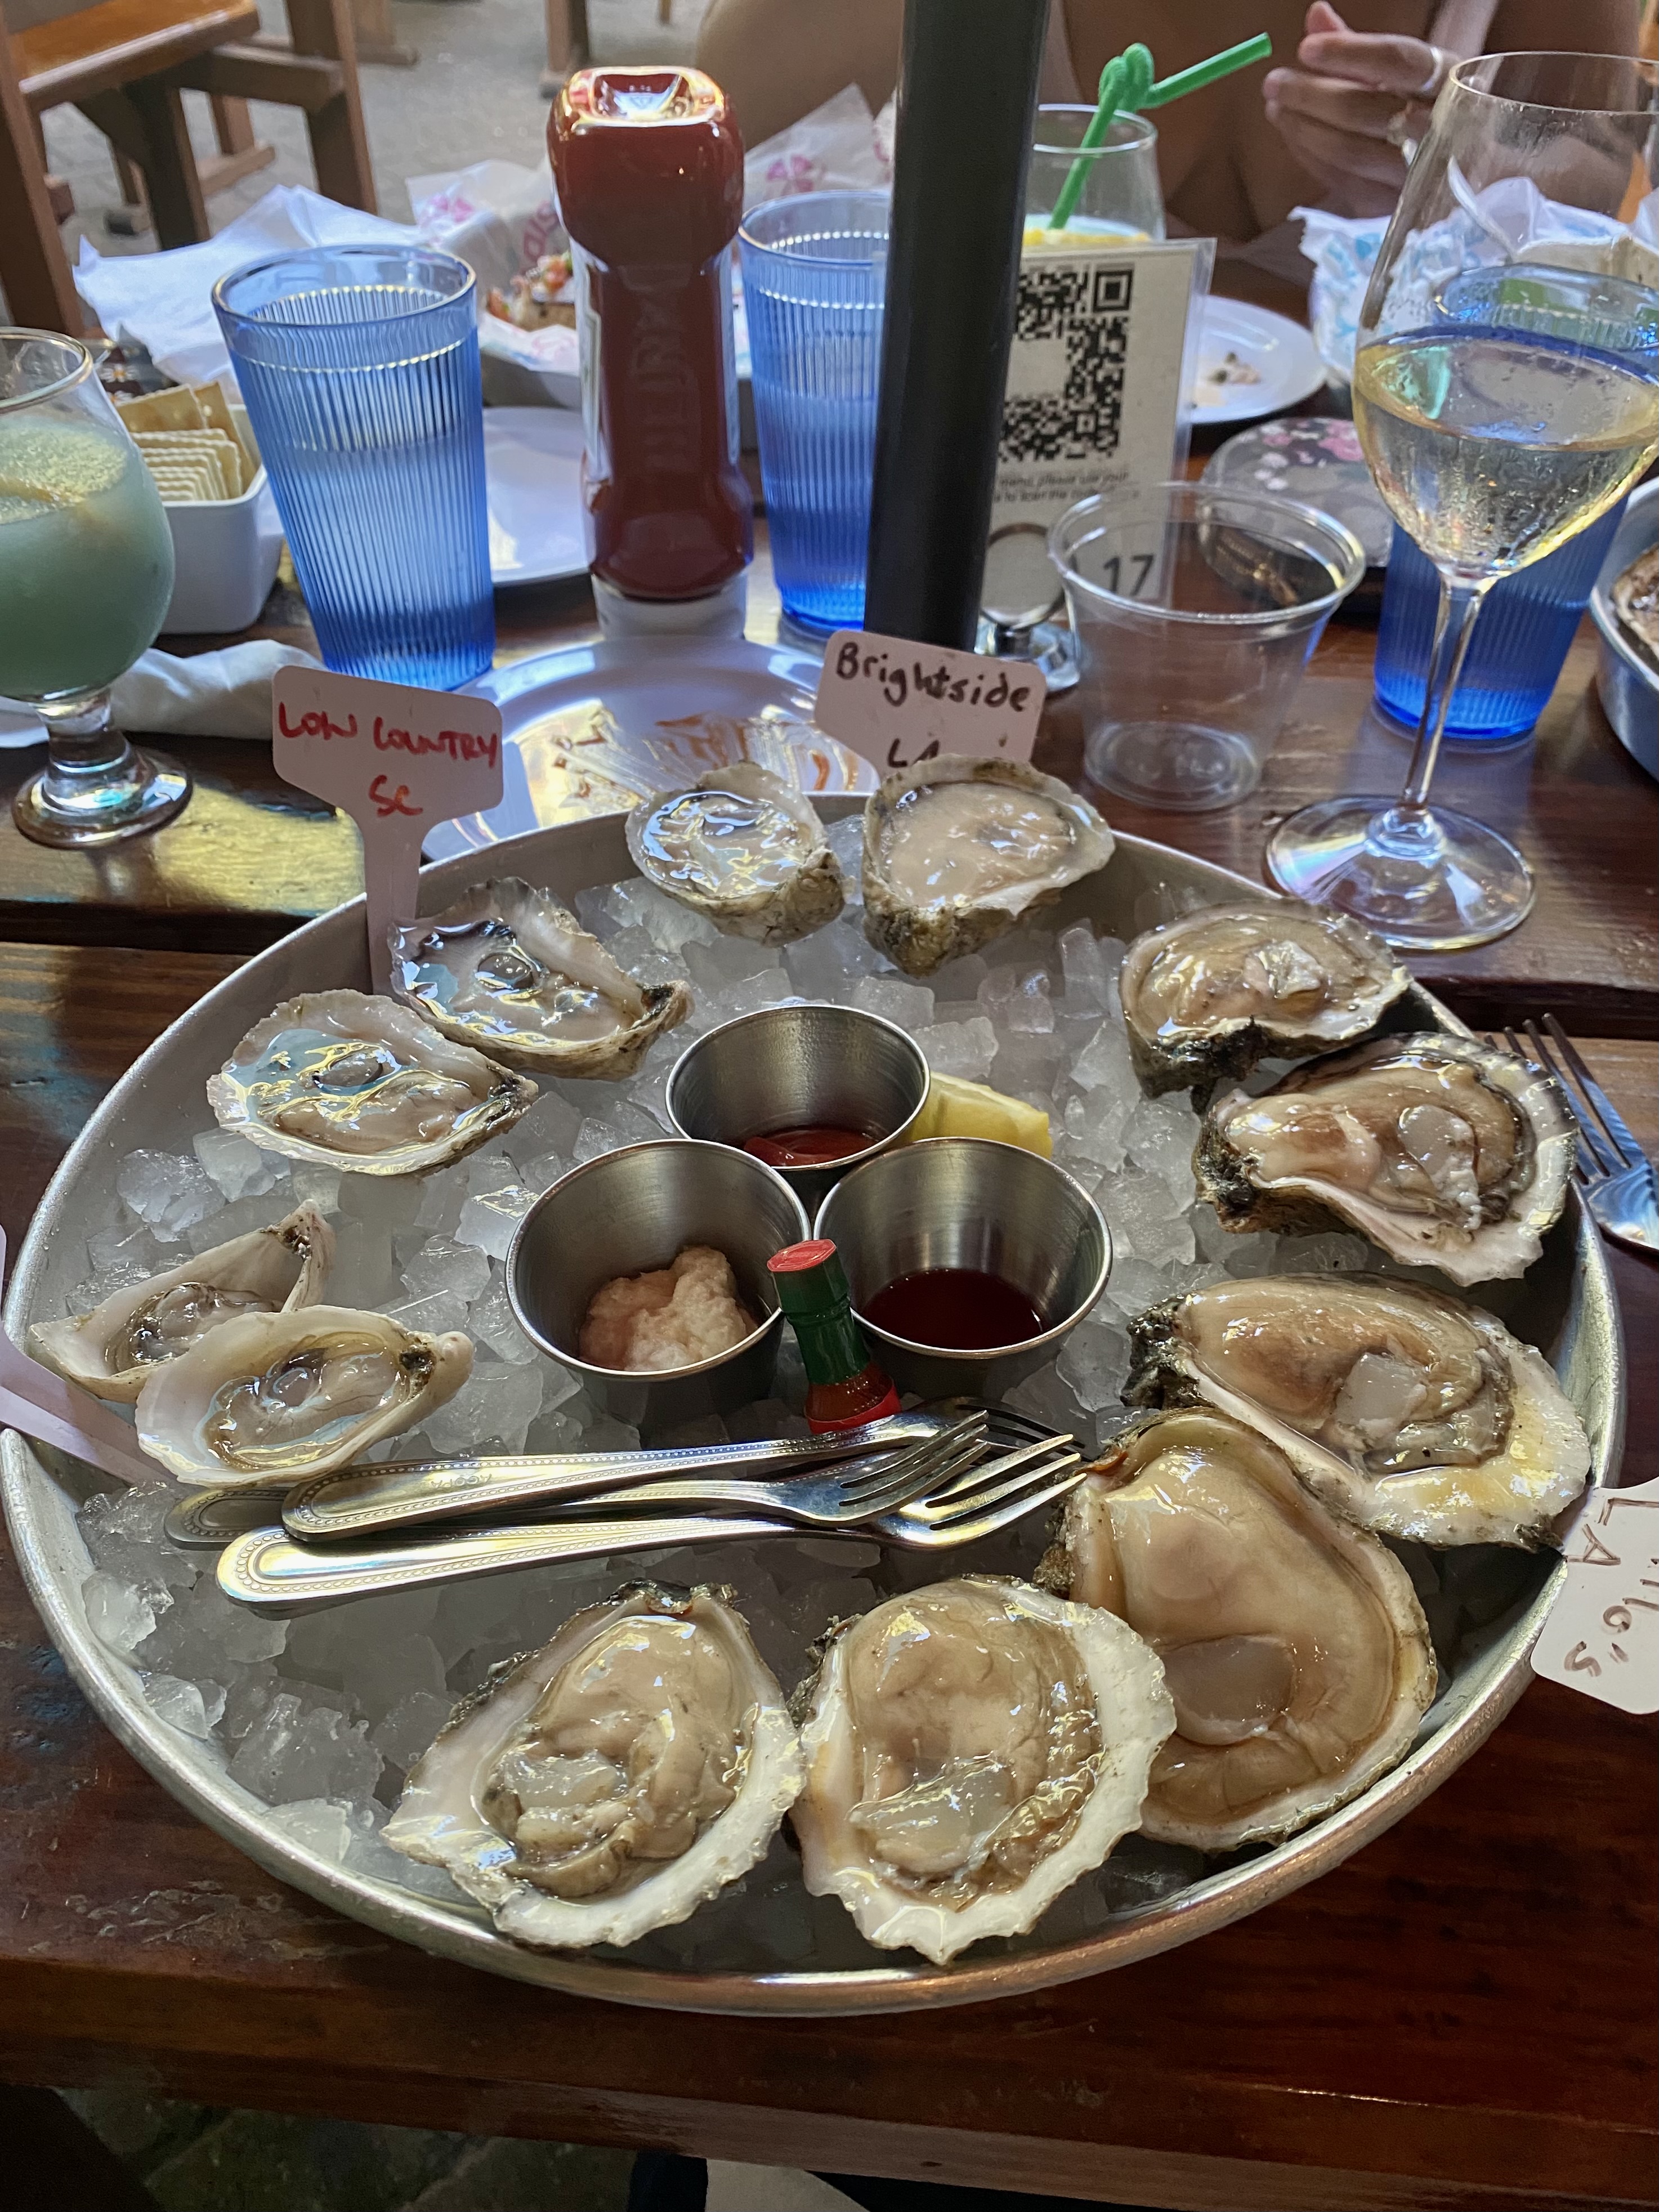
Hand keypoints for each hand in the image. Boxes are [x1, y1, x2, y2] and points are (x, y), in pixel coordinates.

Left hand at [1263, 1, 1452, 217]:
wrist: (1474, 165)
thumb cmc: (1433, 106)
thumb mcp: (1408, 70)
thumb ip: (1360, 47)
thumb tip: (1316, 15)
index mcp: (1451, 80)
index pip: (1399, 62)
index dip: (1350, 53)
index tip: (1306, 48)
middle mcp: (1440, 129)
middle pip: (1367, 111)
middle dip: (1311, 96)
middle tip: (1274, 82)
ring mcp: (1418, 174)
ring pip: (1350, 152)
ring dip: (1303, 129)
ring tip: (1276, 107)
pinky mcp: (1394, 205)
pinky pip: (1343, 181)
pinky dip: (1311, 156)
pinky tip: (1294, 135)